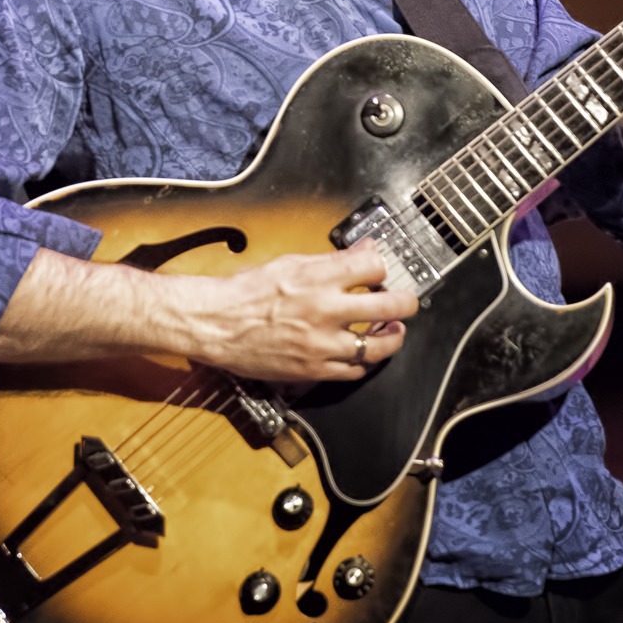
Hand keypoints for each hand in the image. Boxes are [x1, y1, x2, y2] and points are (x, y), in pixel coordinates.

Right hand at [176, 241, 415, 380]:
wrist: (215, 324)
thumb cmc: (246, 293)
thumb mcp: (290, 263)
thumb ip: (332, 260)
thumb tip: (364, 250)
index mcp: (319, 278)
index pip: (374, 266)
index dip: (384, 267)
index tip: (383, 271)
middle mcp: (325, 311)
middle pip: (389, 307)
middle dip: (406, 303)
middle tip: (407, 302)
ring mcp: (321, 344)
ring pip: (378, 347)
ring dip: (392, 337)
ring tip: (392, 331)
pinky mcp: (312, 370)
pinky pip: (353, 371)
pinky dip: (364, 362)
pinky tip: (362, 352)